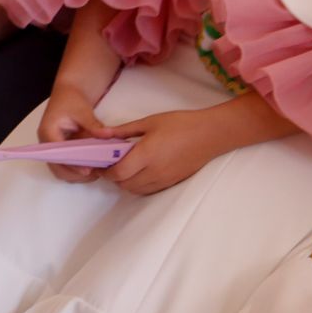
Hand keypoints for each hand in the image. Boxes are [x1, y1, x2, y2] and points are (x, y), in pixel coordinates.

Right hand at [38, 85, 108, 182]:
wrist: (68, 94)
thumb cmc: (72, 100)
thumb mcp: (83, 110)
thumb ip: (94, 125)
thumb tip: (108, 136)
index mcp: (48, 132)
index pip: (57, 154)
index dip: (72, 164)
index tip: (88, 170)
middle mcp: (46, 143)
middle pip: (56, 167)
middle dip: (74, 174)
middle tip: (95, 174)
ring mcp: (52, 148)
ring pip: (60, 170)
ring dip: (76, 175)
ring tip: (96, 172)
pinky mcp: (60, 151)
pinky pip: (66, 166)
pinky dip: (77, 170)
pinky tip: (92, 168)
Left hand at [101, 109, 219, 194]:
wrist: (210, 134)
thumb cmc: (180, 124)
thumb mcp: (149, 122)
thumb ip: (123, 130)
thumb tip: (101, 133)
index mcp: (146, 155)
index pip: (118, 173)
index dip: (106, 172)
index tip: (101, 164)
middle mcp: (154, 171)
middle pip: (125, 185)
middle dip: (114, 178)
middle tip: (110, 165)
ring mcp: (164, 179)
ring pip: (137, 190)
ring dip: (126, 183)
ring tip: (124, 168)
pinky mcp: (173, 182)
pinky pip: (149, 190)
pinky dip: (139, 185)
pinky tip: (139, 172)